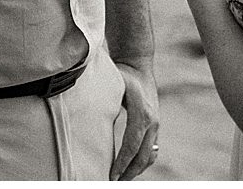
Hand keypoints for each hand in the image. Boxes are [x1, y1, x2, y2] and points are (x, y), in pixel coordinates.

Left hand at [110, 60, 159, 179]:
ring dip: (136, 169)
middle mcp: (152, 121)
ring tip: (121, 178)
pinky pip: (151, 150)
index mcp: (142, 113)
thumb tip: (85, 121)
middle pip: (142, 155)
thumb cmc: (122, 75)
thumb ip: (103, 104)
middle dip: (128, 172)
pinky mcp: (155, 126)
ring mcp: (156, 124)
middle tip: (113, 182)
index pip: (131, 145)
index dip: (122, 163)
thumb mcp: (113, 86)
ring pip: (149, 155)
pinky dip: (141, 161)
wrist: (140, 65)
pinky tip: (129, 168)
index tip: (112, 176)